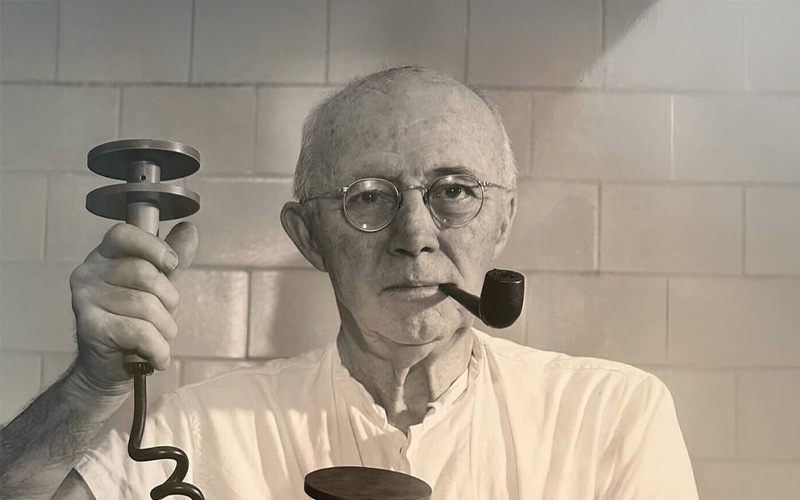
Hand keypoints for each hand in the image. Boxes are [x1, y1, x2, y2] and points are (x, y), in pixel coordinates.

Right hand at [68, 221, 198, 394]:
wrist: (110, 369)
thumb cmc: (135, 322)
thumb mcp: (159, 286)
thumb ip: (172, 258)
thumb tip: (189, 229)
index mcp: (104, 256)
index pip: (125, 234)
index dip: (154, 246)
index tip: (172, 264)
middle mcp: (88, 273)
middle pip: (144, 272)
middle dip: (169, 300)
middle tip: (165, 317)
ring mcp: (85, 300)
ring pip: (146, 306)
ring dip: (165, 329)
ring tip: (158, 339)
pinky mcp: (91, 327)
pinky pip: (141, 332)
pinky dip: (158, 349)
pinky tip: (156, 356)